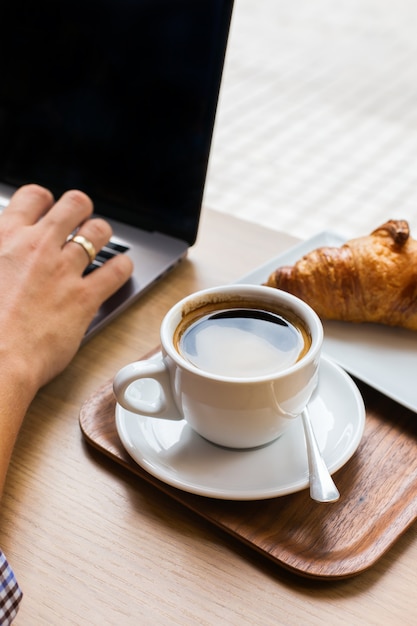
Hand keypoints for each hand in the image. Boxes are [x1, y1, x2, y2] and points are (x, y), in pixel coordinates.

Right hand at [0, 184, 132, 393]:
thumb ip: (1, 255)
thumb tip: (4, 253)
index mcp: (6, 238)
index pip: (33, 196)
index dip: (46, 200)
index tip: (48, 209)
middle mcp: (38, 247)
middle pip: (74, 204)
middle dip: (81, 209)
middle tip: (81, 221)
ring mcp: (64, 271)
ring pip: (99, 230)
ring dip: (103, 233)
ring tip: (101, 242)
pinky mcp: (84, 298)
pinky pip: (117, 270)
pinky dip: (123, 266)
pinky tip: (119, 269)